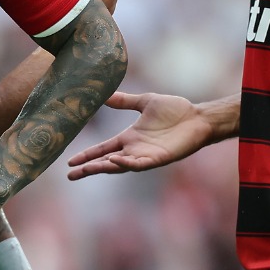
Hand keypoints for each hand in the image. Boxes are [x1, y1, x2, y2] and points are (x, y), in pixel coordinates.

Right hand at [66, 91, 211, 178]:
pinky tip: (115, 160)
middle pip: (106, 162)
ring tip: (87, 169)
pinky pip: (139, 164)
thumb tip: (105, 95)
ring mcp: (145, 155)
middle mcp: (134, 150)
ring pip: (119, 166)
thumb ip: (125, 101)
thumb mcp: (145, 102)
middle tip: (71, 175)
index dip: (87, 155)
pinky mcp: (158, 158)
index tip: (70, 161)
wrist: (198, 117)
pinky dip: (126, 164)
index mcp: (129, 138)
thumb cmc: (176, 110)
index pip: (103, 149)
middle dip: (89, 168)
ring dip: (103, 168)